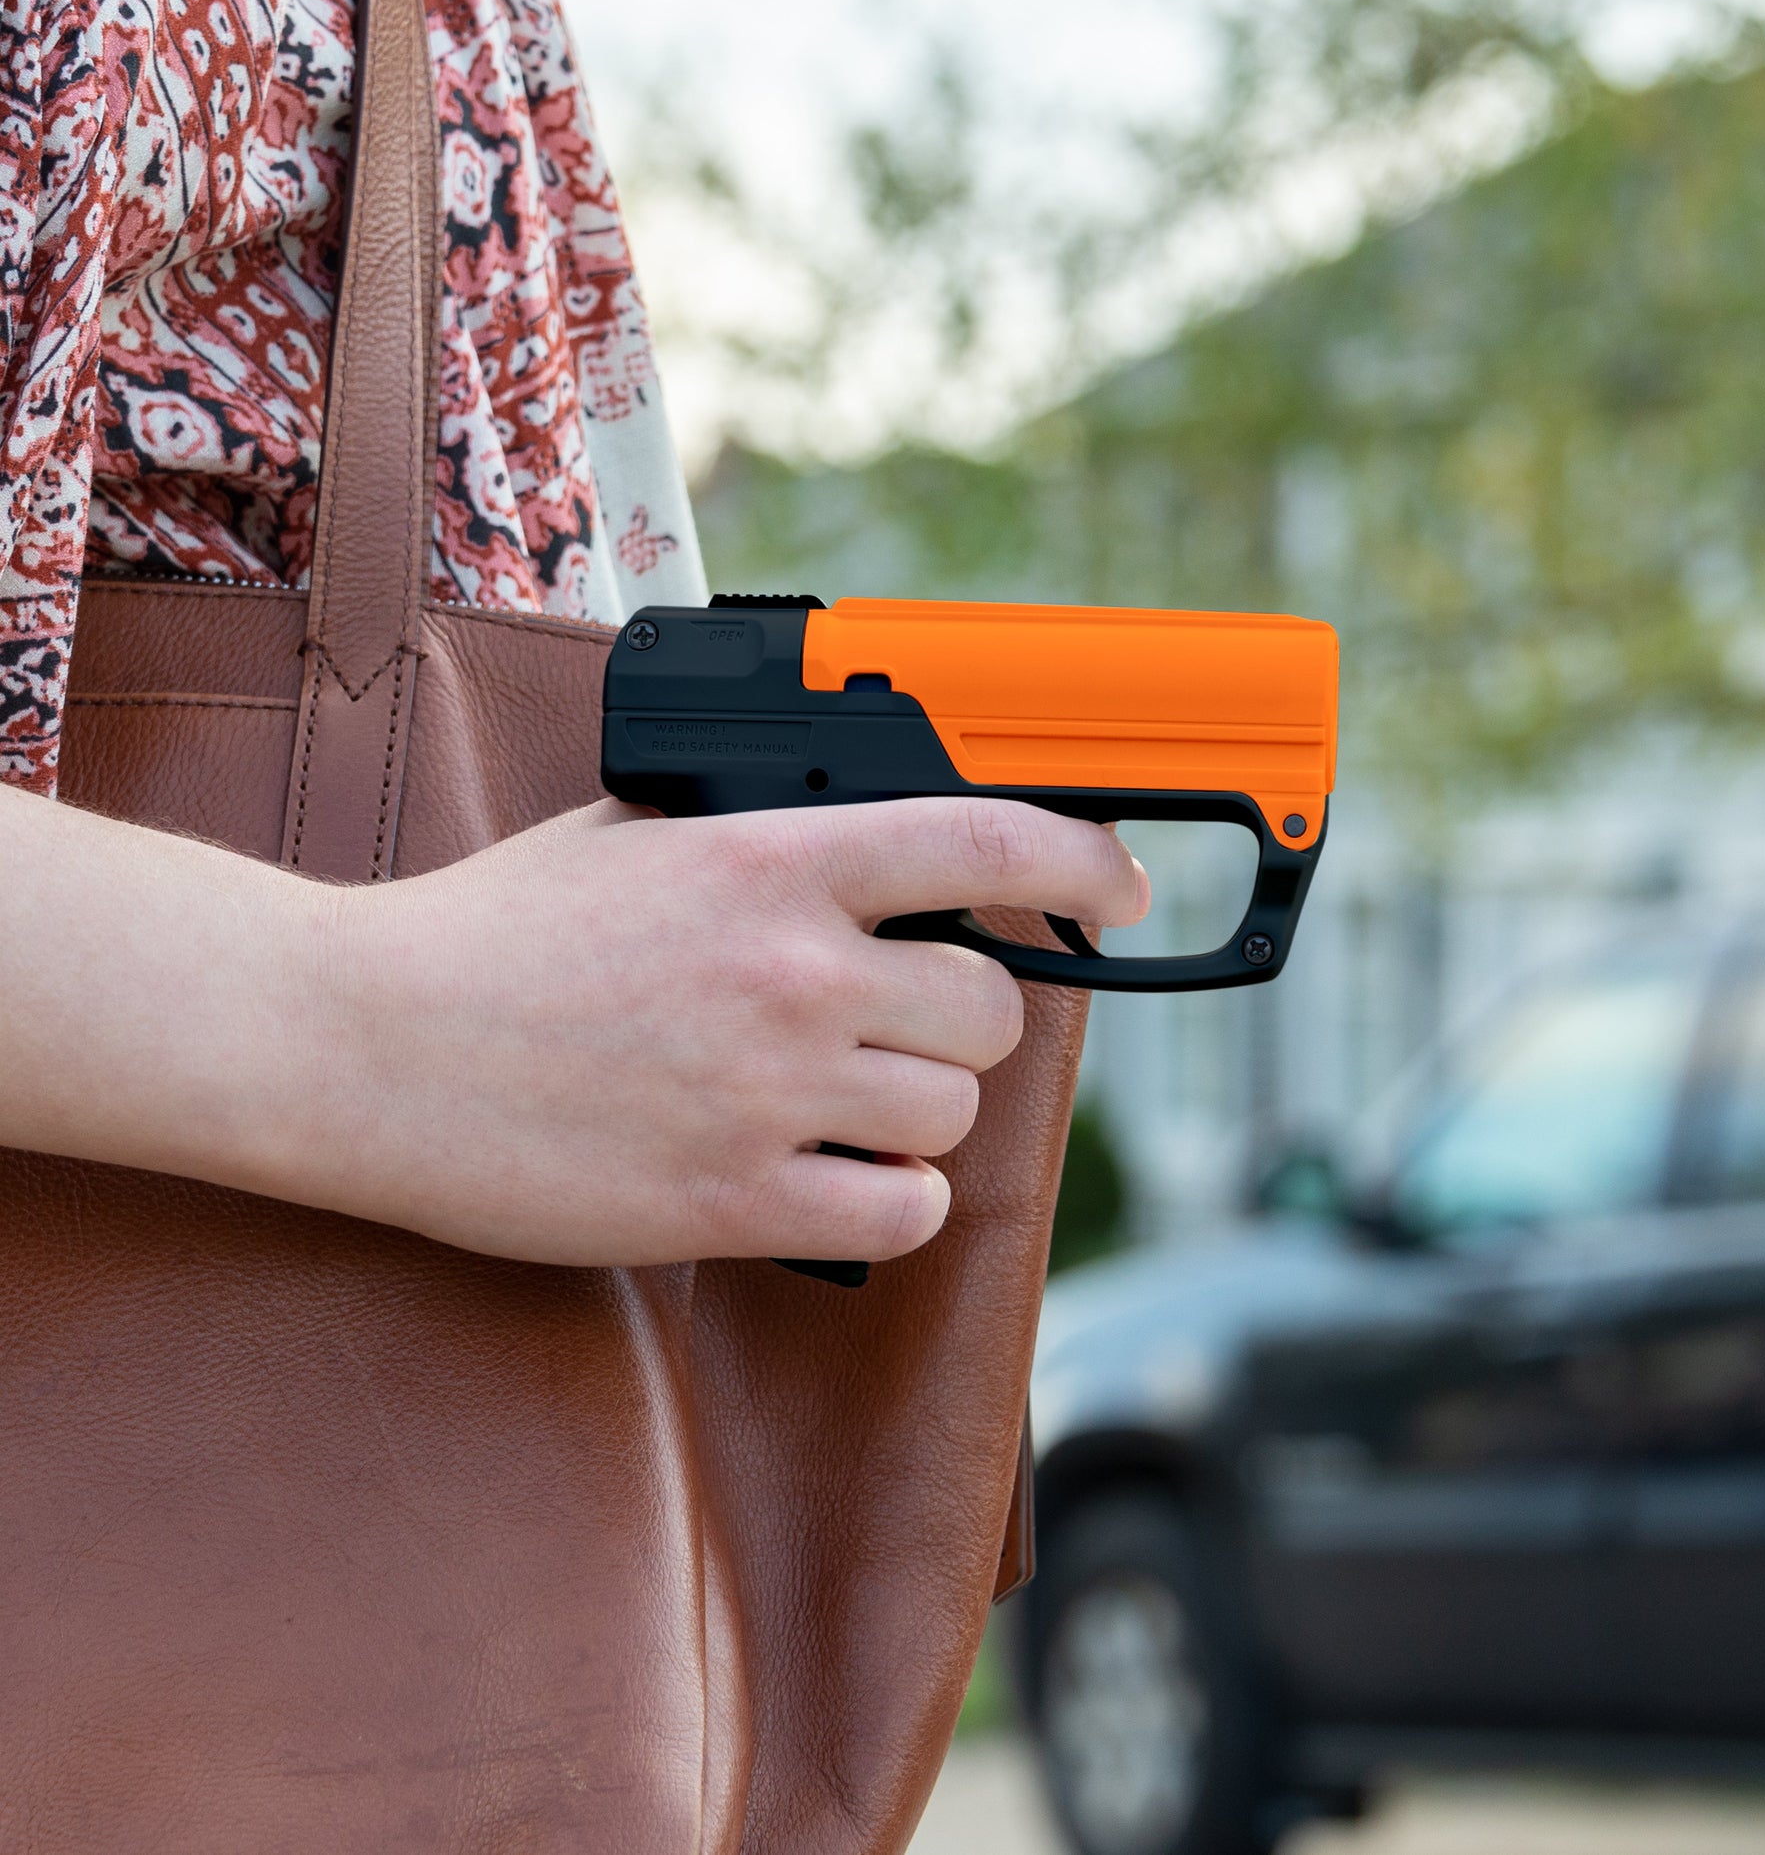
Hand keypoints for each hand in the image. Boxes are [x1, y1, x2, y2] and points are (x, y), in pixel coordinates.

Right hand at [279, 798, 1145, 1264]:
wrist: (368, 1045)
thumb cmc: (493, 934)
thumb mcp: (637, 834)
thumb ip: (768, 835)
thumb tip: (882, 848)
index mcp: (771, 860)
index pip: (986, 841)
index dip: (1082, 863)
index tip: (1115, 891)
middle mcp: (792, 971)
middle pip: (992, 1008)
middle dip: (964, 1019)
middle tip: (902, 1025)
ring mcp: (770, 1090)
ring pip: (953, 1114)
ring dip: (920, 1111)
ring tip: (840, 1101)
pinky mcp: (734, 1199)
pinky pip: (902, 1211)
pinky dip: (890, 1198)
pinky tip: (831, 1175)